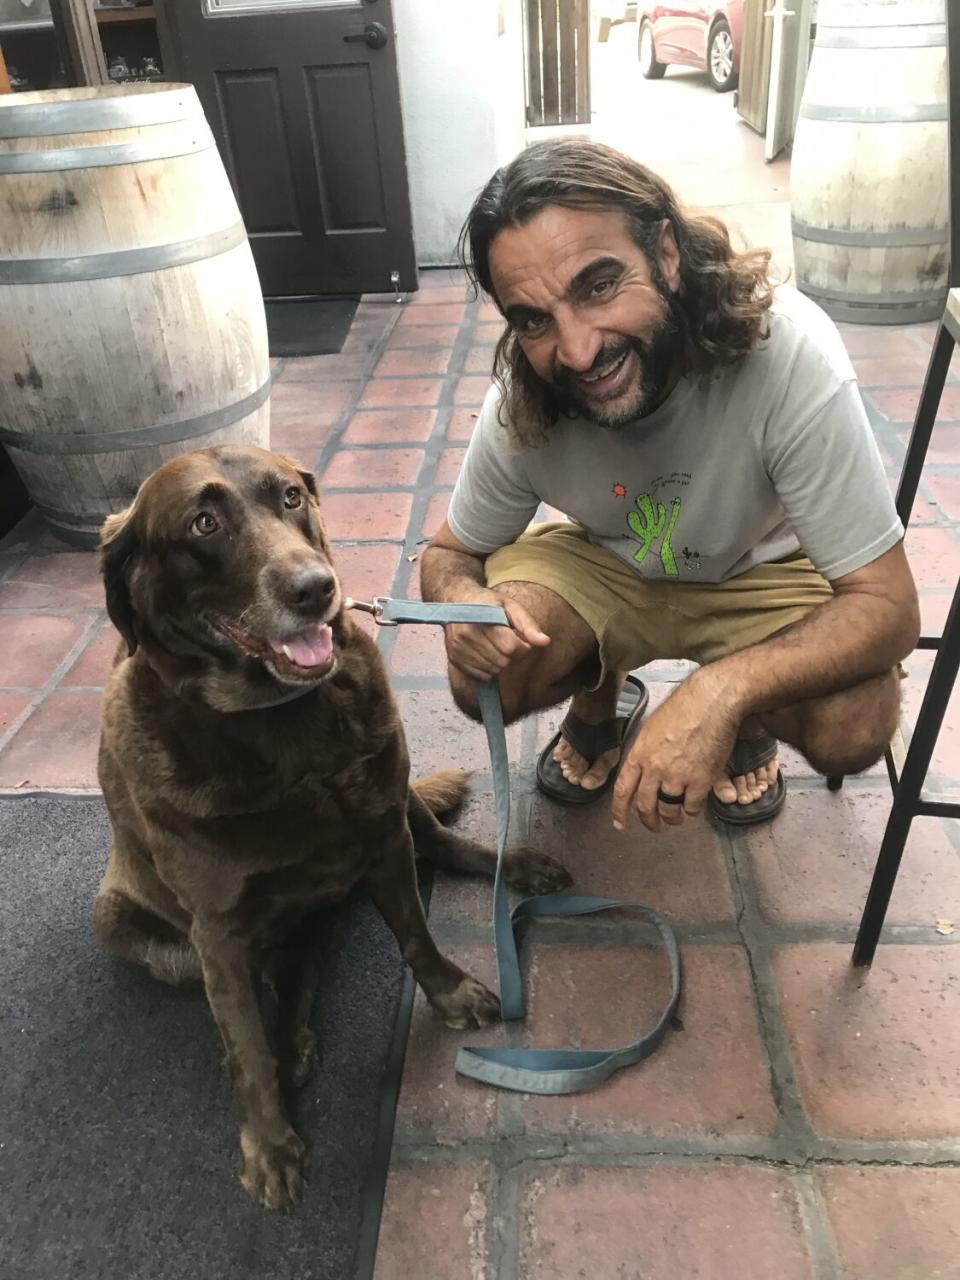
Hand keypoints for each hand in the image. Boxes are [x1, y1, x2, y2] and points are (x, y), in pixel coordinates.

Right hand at [442, 588, 549, 680]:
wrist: (458, 600)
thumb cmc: (489, 603)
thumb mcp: (511, 606)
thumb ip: (529, 625)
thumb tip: (546, 642)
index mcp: (483, 618)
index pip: (511, 647)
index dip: (523, 647)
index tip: (521, 639)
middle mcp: (467, 634)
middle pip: (503, 661)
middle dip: (512, 655)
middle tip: (508, 641)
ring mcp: (458, 648)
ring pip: (493, 671)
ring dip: (501, 662)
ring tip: (497, 646)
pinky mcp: (454, 658)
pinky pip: (482, 676)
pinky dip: (489, 669)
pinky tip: (487, 653)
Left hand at [611, 674, 737, 831]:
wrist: (711, 701)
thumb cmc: (684, 707)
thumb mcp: (653, 728)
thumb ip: (647, 752)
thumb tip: (647, 770)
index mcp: (639, 754)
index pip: (623, 789)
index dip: (619, 810)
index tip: (619, 825)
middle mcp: (654, 769)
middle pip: (645, 805)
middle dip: (649, 820)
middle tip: (655, 826)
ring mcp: (677, 776)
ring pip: (669, 810)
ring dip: (672, 818)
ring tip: (676, 818)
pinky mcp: (701, 780)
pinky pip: (692, 806)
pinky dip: (692, 810)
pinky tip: (694, 805)